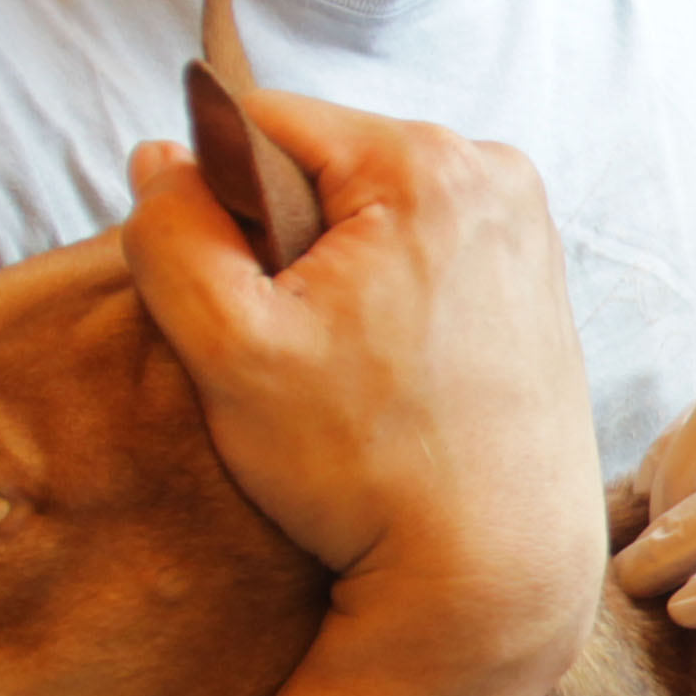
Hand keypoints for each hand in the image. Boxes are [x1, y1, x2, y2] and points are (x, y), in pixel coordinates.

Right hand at [124, 96, 598, 677]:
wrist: (492, 570)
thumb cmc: (366, 466)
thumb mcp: (230, 347)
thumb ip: (171, 233)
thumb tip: (159, 156)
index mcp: (428, 162)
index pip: (264, 124)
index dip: (217, 202)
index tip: (239, 300)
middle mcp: (495, 175)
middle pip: (324, 168)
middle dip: (282, 241)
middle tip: (291, 350)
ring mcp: (526, 231)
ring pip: (372, 217)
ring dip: (334, 276)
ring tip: (343, 371)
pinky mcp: (536, 286)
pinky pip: (425, 259)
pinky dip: (389, 301)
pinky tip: (386, 377)